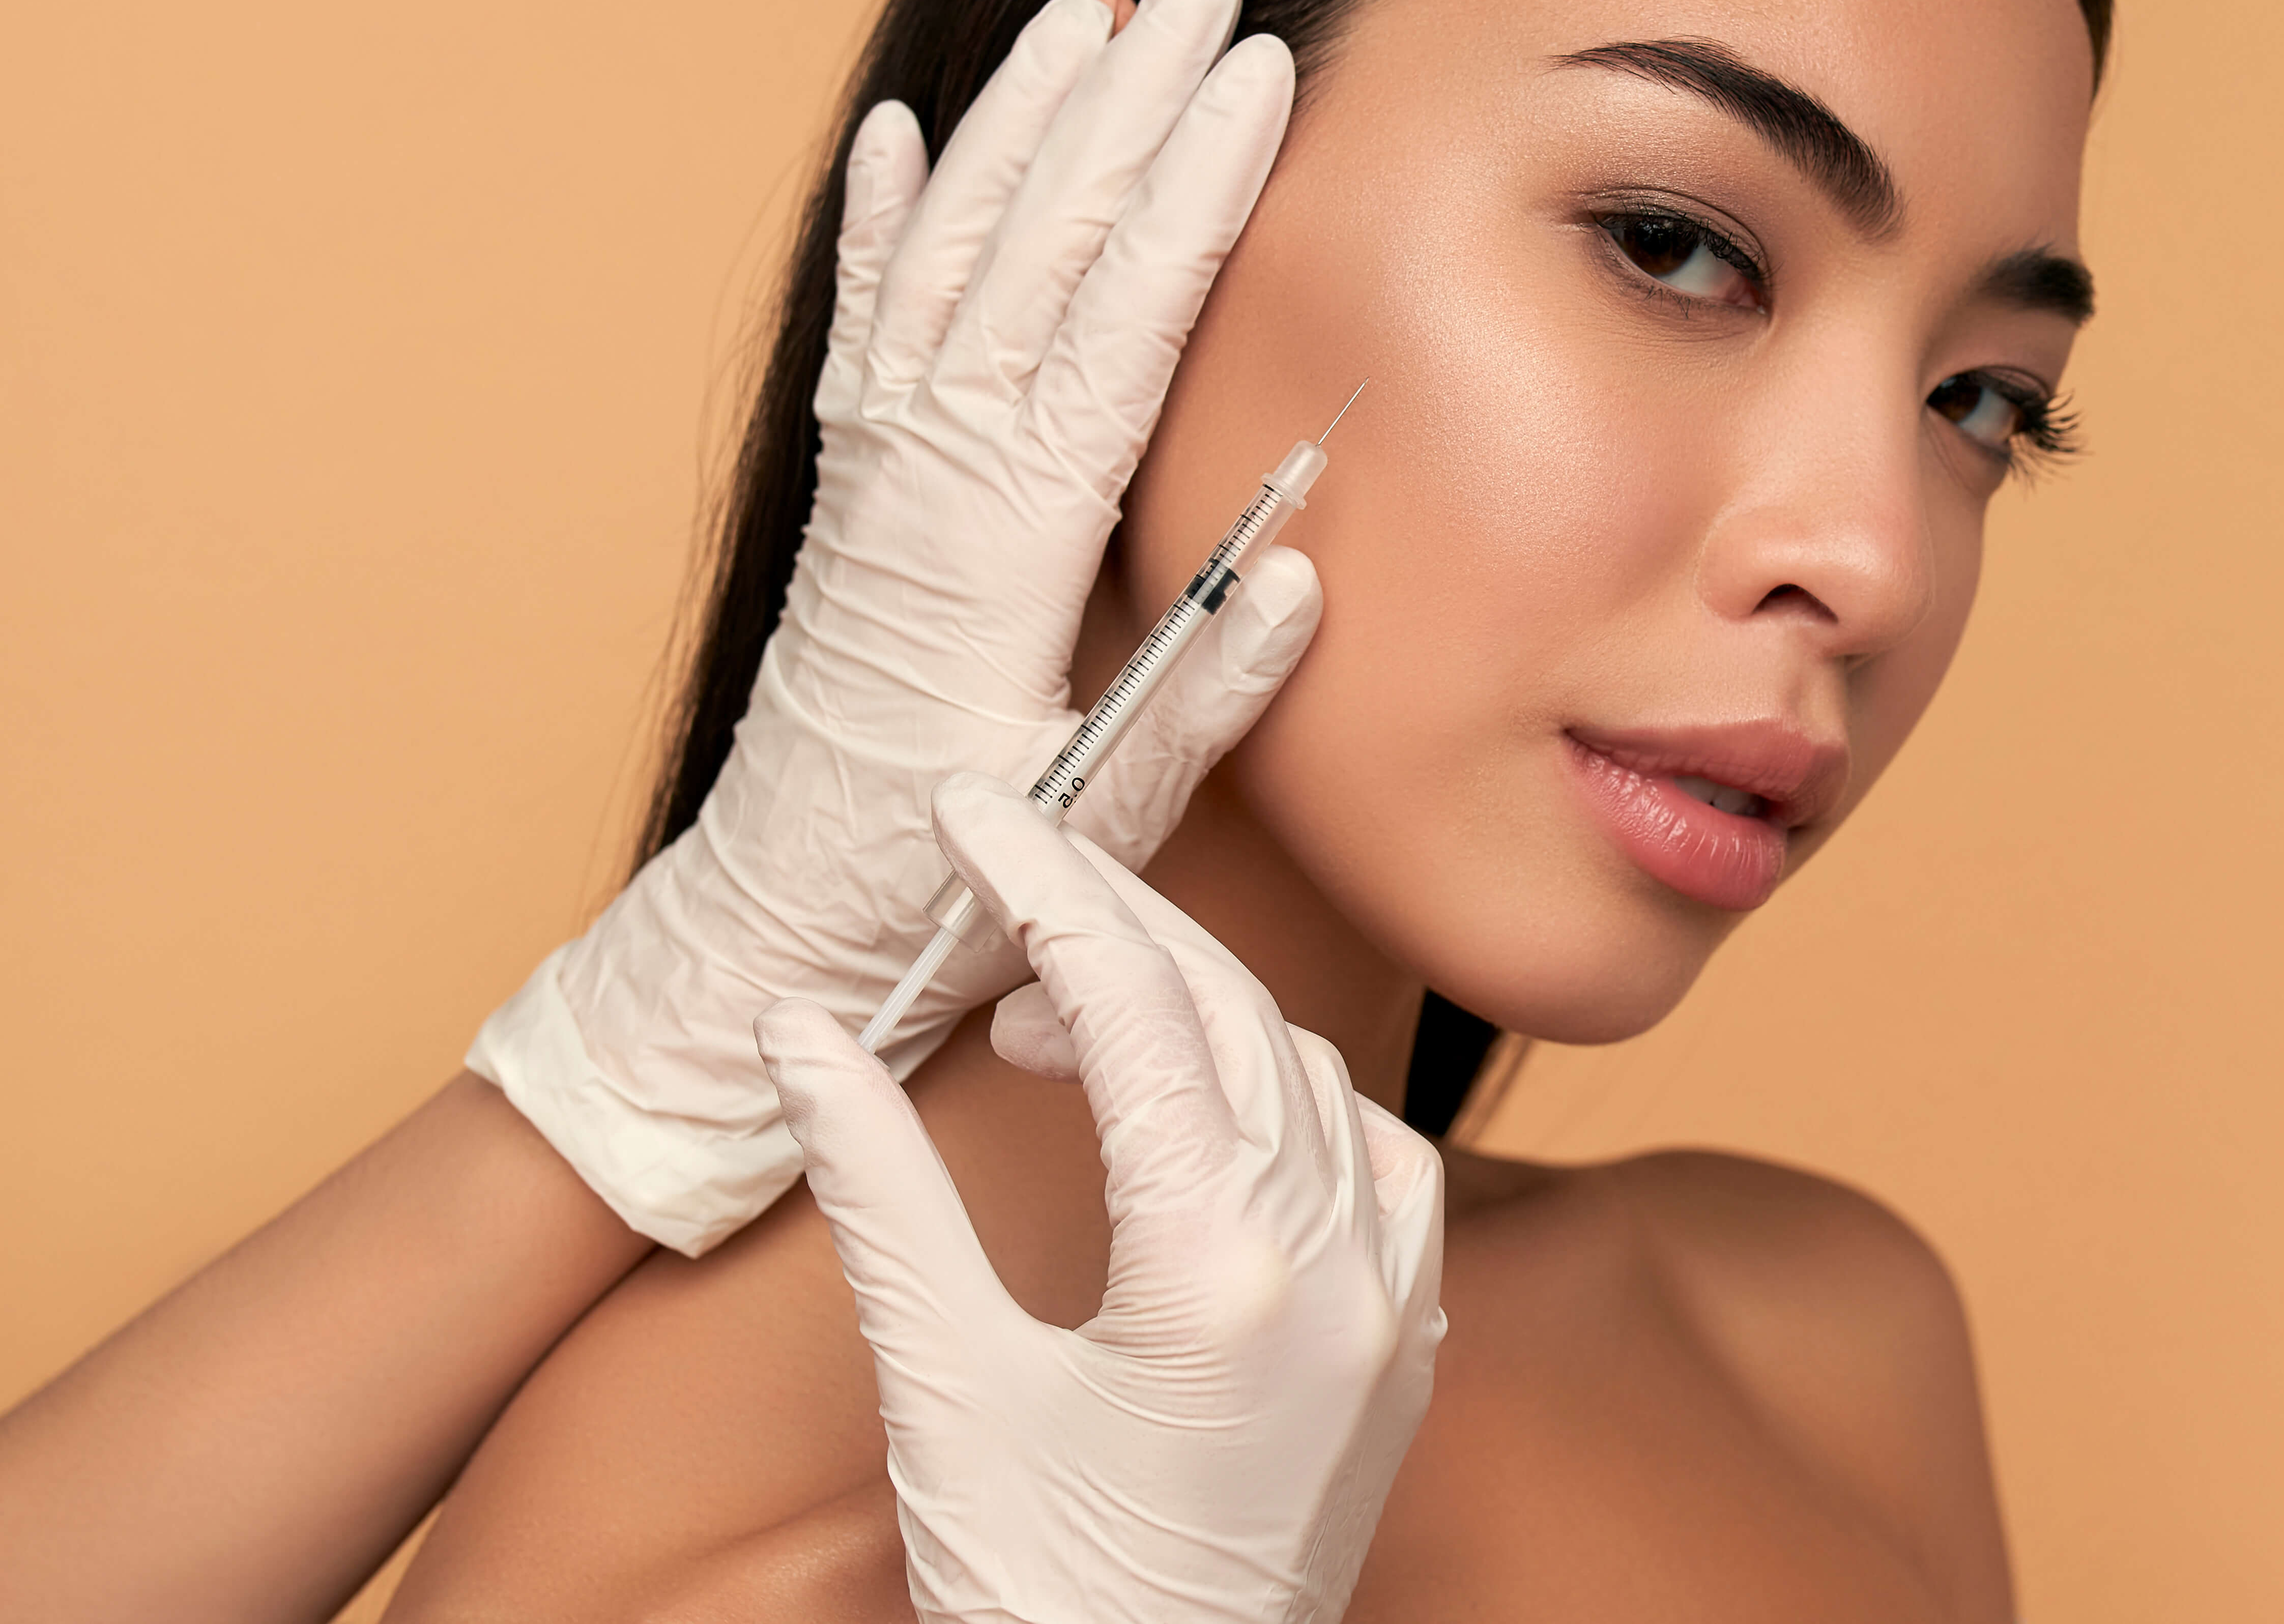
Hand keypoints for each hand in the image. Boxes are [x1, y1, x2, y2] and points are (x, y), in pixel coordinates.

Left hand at [476, 0, 1311, 1253]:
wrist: (768, 932)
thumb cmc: (941, 884)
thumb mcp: (1104, 813)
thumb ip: (1203, 689)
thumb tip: (1300, 567)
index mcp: (1006, 541)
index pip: (1120, 321)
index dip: (1194, 188)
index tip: (1256, 76)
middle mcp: (932, 476)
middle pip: (1042, 246)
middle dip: (1129, 103)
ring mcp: (879, 472)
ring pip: (956, 254)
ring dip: (1022, 125)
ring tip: (1084, 13)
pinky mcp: (851, 493)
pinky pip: (866, 324)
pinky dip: (884, 220)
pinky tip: (901, 132)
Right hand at [757, 775, 1445, 1623]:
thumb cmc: (1038, 1587)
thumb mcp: (944, 1382)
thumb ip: (881, 1190)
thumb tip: (799, 1035)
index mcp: (1220, 1263)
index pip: (1131, 1003)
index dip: (1042, 887)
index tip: (974, 813)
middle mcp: (1338, 1265)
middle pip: (1227, 1014)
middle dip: (1114, 923)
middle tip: (1009, 876)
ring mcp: (1393, 1304)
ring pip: (1308, 1074)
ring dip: (1193, 1014)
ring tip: (1068, 1026)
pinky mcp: (1408, 1345)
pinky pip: (1378, 1159)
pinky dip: (1285, 1098)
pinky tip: (1200, 1112)